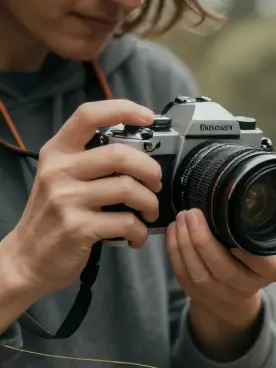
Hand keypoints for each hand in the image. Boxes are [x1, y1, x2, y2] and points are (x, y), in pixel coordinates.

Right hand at [0, 100, 161, 299]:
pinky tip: (135, 236)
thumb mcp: (61, 179)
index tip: (147, 116)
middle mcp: (59, 171)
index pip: (87, 116)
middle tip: (156, 183)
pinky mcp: (78, 227)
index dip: (122, 109)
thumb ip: (90, 162)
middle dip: (151, 170)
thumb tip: (138, 154)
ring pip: (129, 189)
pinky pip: (126, 222)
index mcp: (57, 153)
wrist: (27, 258)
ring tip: (148, 213)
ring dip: (151, 204)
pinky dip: (140, 231)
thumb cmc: (53, 217)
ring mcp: (66, 199)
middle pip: (120, 155)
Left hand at [168, 208, 275, 321]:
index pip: (267, 264)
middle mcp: (247, 286)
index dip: (248, 249)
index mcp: (271, 271)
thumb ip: (257, 227)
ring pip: (199, 272)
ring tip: (181, 218)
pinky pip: (183, 273)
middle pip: (223, 269)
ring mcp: (222, 294)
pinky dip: (174, 250)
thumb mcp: (265, 242)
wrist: (236, 292)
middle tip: (192, 213)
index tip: (234, 226)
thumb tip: (238, 197)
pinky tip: (174, 231)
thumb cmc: (252, 256)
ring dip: (185, 242)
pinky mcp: (198, 294)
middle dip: (203, 239)